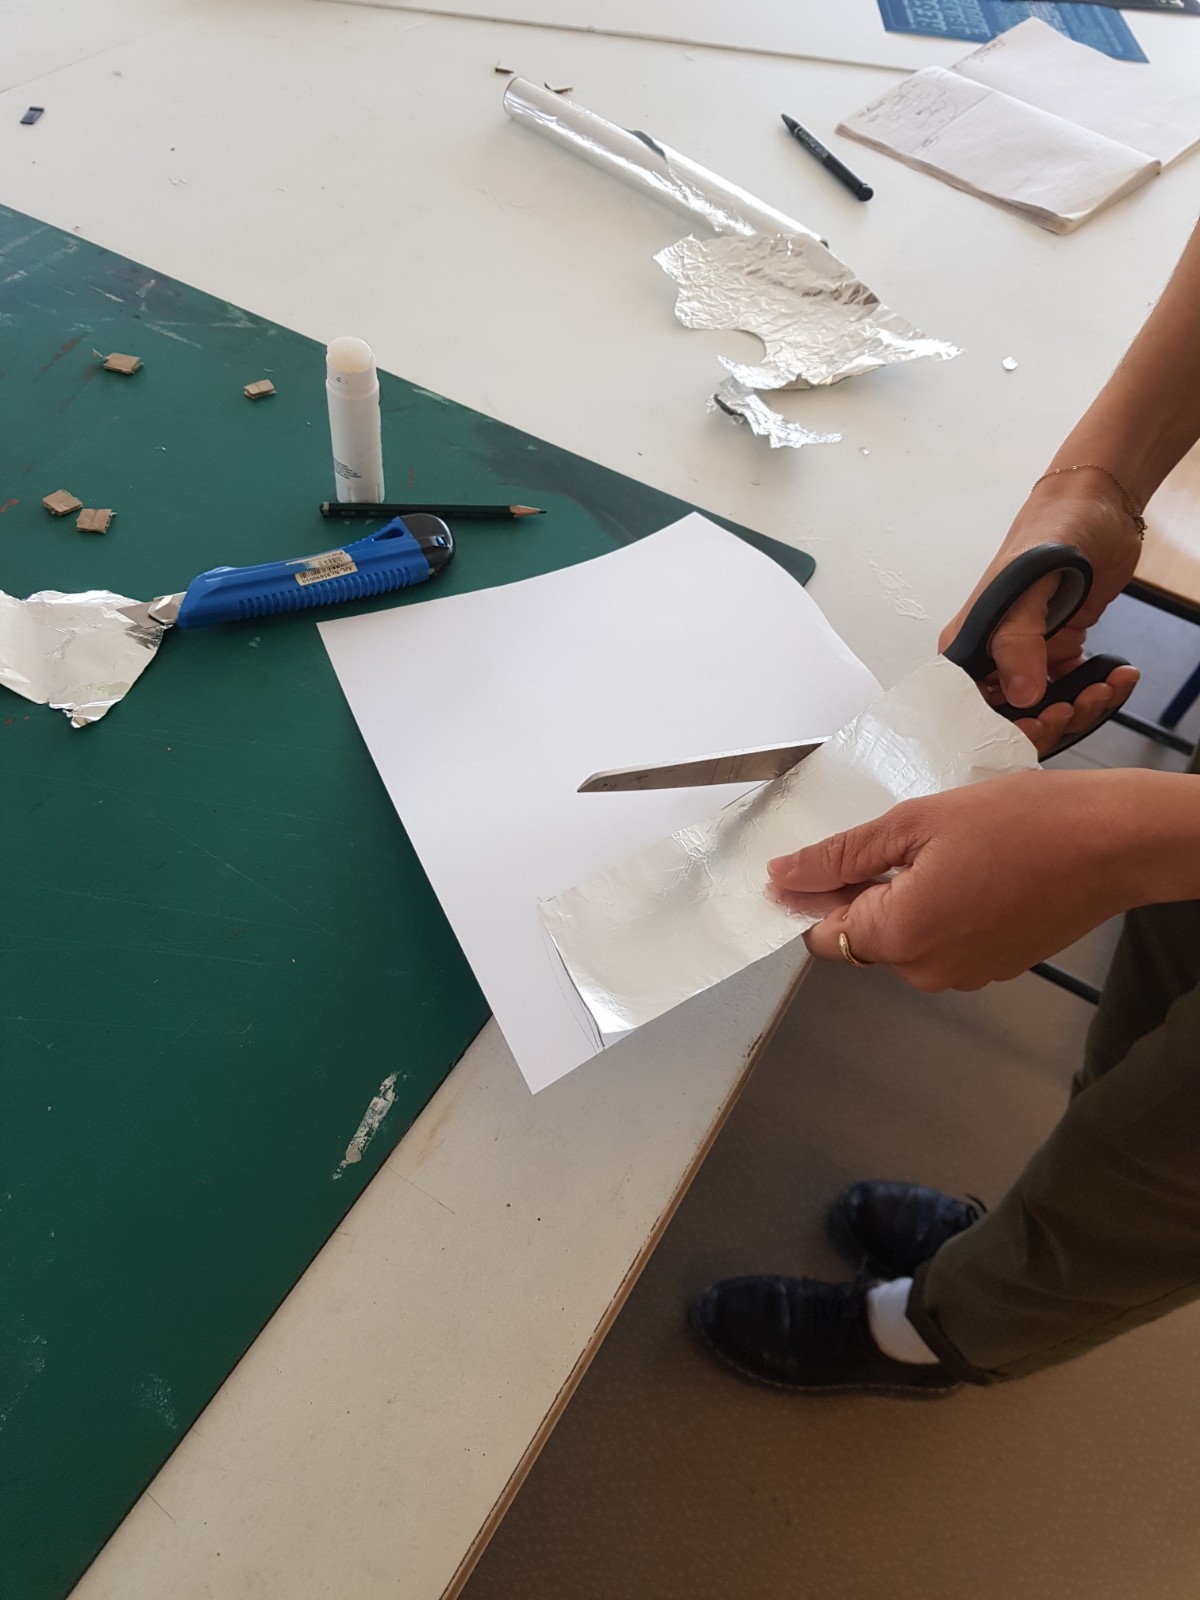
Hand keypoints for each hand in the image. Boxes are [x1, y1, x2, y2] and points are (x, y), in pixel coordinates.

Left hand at [767, 771, 1136, 991]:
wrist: (1111, 842)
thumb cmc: (1021, 822)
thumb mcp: (914, 823)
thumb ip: (842, 854)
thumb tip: (784, 876)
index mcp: (900, 937)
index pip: (822, 935)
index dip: (813, 897)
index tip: (819, 861)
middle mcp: (928, 971)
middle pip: (863, 938)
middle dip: (865, 892)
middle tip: (899, 839)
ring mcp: (965, 975)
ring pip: (906, 939)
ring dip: (906, 898)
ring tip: (945, 849)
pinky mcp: (994, 966)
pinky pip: (944, 941)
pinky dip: (943, 909)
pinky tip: (971, 869)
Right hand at [941, 471, 1140, 756]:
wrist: (1098, 507)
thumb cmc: (1051, 532)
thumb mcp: (1026, 584)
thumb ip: (1018, 641)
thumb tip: (1021, 695)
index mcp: (968, 644)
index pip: (970, 710)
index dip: (1005, 727)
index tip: (1040, 720)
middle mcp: (993, 656)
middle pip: (1010, 717)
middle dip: (1049, 721)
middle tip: (1077, 705)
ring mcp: (1028, 656)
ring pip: (1046, 709)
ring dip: (1080, 708)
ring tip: (1105, 687)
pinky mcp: (1059, 650)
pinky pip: (1074, 689)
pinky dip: (1100, 691)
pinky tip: (1119, 676)